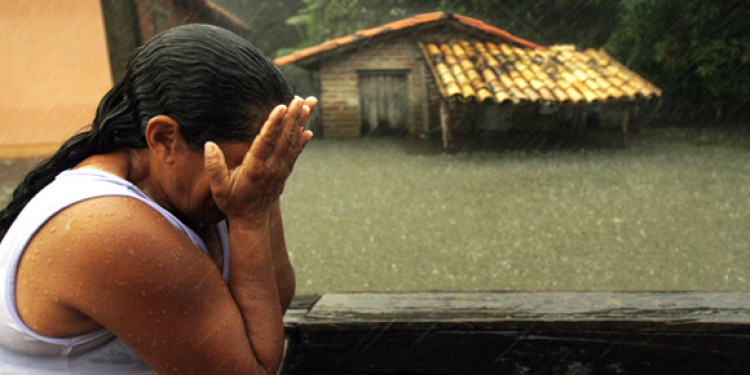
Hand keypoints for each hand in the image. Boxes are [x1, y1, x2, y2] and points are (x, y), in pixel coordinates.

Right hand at [204, 96, 315, 221]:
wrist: (252, 220)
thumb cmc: (232, 202)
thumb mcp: (218, 188)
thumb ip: (214, 168)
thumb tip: (210, 145)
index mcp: (255, 168)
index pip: (266, 142)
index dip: (274, 124)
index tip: (281, 107)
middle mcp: (272, 167)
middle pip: (284, 138)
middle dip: (293, 117)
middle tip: (300, 98)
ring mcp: (281, 169)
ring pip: (292, 142)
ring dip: (300, 123)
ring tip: (308, 104)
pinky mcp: (285, 171)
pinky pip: (295, 153)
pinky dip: (302, 141)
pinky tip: (308, 129)